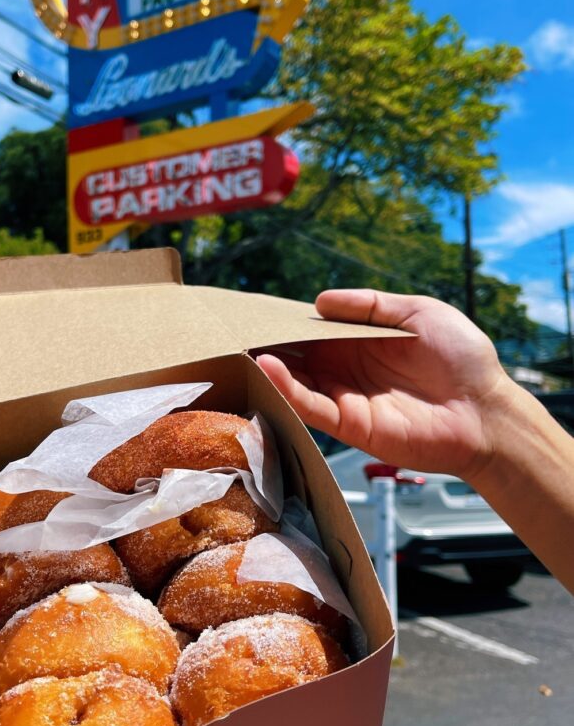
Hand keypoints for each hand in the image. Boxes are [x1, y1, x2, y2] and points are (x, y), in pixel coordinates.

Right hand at [257, 289, 509, 482]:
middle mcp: (347, 369)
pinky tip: (268, 366)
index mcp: (361, 342)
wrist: (487, 411)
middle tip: (237, 328)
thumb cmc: (463, 359)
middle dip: (269, 342)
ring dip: (269, 365)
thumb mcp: (419, 313)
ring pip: (295, 381)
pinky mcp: (350, 424)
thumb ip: (372, 305)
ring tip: (243, 345)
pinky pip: (310, 406)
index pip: (315, 330)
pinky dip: (286, 388)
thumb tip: (320, 301)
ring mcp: (346, 397)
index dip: (289, 321)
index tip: (260, 309)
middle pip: (297, 355)